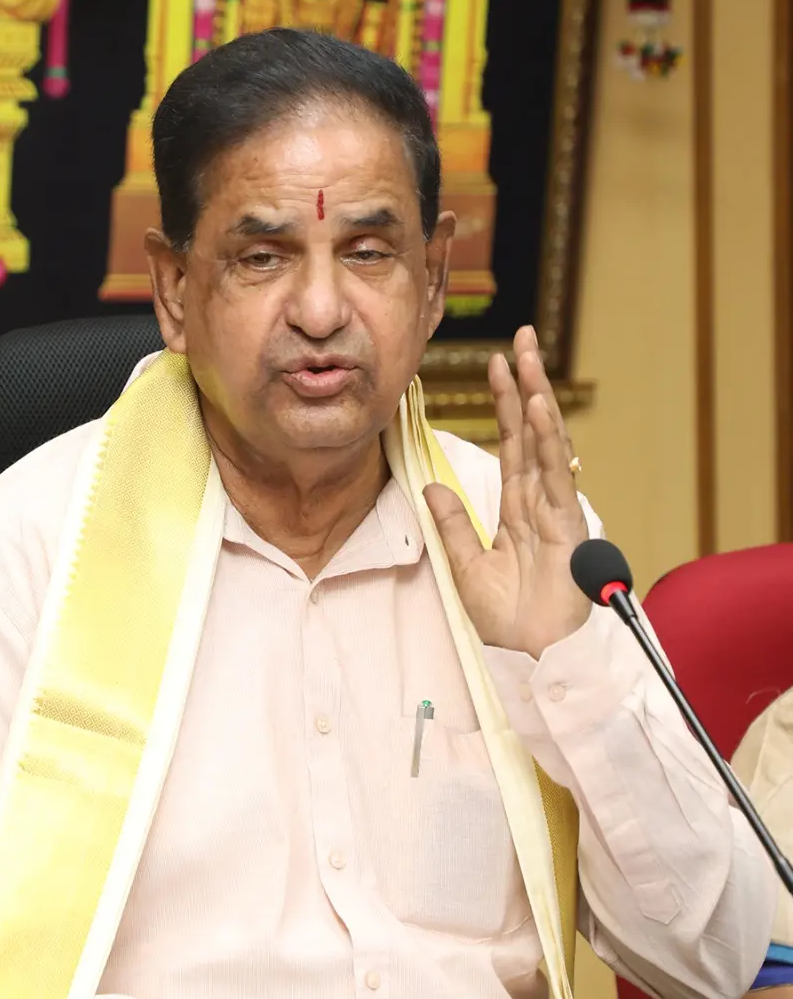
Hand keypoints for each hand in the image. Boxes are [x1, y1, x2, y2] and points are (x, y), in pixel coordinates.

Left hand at [424, 324, 589, 659]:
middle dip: (526, 383)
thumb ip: (453, 524)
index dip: (504, 402)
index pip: (511, 442)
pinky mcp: (567, 526)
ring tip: (527, 356)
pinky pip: (555, 475)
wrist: (535, 660)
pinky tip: (540, 407)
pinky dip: (548, 440)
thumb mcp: (466, 567)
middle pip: (531, 431)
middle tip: (520, 338)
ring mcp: (555, 510)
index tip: (495, 363)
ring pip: (546, 442)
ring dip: (537, 397)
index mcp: (517, 508)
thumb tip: (431, 483)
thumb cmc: (511, 623)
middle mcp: (539, 501)